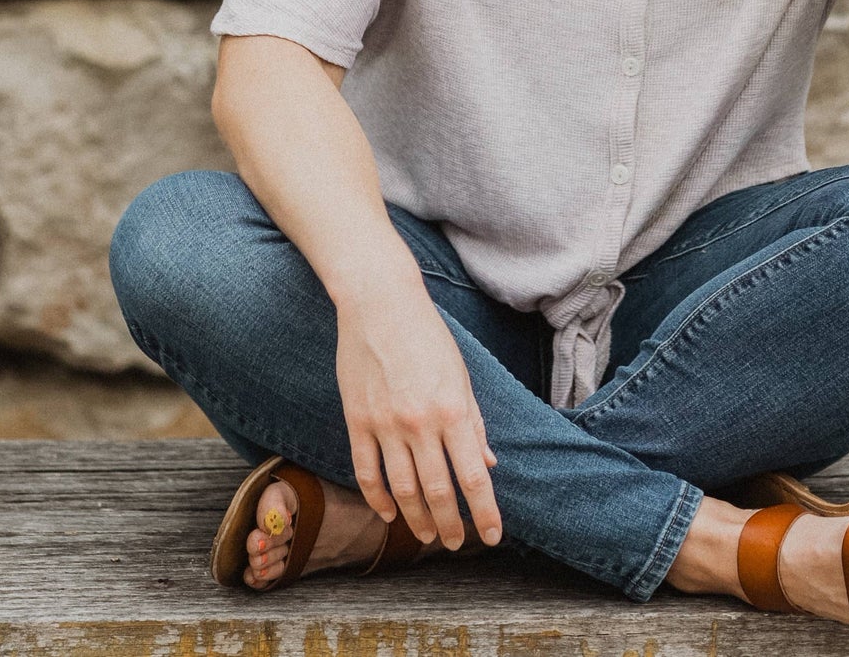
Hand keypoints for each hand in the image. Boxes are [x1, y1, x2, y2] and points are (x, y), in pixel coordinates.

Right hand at [334, 282, 502, 549]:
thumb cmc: (428, 337)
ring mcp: (385, 424)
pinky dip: (378, 499)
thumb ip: (474, 422)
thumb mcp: (460, 376)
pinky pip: (366, 472)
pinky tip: (390, 514)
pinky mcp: (357, 420)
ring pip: (402, 489)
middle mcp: (420, 423)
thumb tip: (488, 463)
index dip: (485, 511)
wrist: (380, 304)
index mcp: (452, 410)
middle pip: (438, 491)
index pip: (473, 475)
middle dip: (451, 525)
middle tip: (457, 544)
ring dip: (416, 520)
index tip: (492, 537)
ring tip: (427, 536)